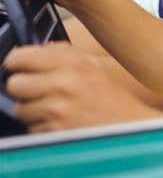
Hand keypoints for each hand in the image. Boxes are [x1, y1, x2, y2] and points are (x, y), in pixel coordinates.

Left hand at [4, 42, 162, 132]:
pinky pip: (31, 128)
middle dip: (24, 88)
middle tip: (38, 89)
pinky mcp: (55, 132)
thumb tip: (35, 50)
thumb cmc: (110, 94)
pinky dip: (41, 126)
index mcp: (73, 62)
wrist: (127, 123)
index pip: (21, 57)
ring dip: (32, 110)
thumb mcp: (92, 64)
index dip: (17, 62)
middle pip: (15, 84)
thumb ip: (62, 53)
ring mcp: (58, 110)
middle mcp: (64, 84)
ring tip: (54, 107)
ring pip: (20, 109)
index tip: (18, 66)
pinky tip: (60, 121)